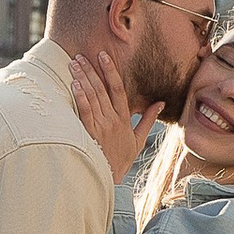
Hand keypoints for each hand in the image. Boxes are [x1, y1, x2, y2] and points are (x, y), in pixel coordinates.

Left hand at [66, 43, 155, 177]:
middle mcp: (113, 119)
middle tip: (81, 55)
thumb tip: (160, 103)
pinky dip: (80, 96)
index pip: (118, 88)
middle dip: (91, 70)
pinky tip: (74, 84)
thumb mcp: (138, 140)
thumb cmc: (121, 159)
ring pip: (92, 97)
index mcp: (124, 118)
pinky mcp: (89, 133)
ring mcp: (101, 126)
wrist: (108, 177)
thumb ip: (147, 119)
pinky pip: (84, 111)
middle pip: (102, 89)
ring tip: (74, 63)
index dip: (111, 70)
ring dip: (82, 78)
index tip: (103, 56)